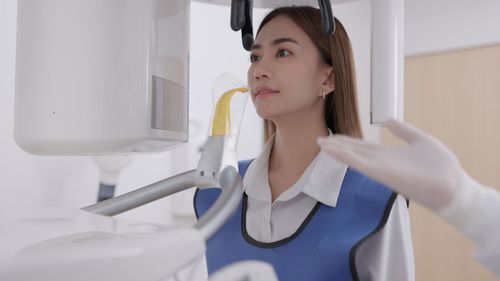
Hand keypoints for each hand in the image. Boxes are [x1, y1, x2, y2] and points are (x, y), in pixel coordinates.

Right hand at [317, 119, 464, 210]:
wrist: (453, 186)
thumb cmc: (441, 167)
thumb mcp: (420, 140)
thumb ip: (403, 131)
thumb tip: (386, 120)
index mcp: (388, 155)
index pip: (363, 147)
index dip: (347, 141)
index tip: (332, 136)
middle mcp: (381, 162)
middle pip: (354, 151)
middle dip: (337, 146)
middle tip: (319, 140)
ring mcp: (380, 169)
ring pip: (354, 157)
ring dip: (337, 150)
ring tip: (321, 143)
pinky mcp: (383, 174)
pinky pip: (361, 164)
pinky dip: (346, 157)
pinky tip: (334, 150)